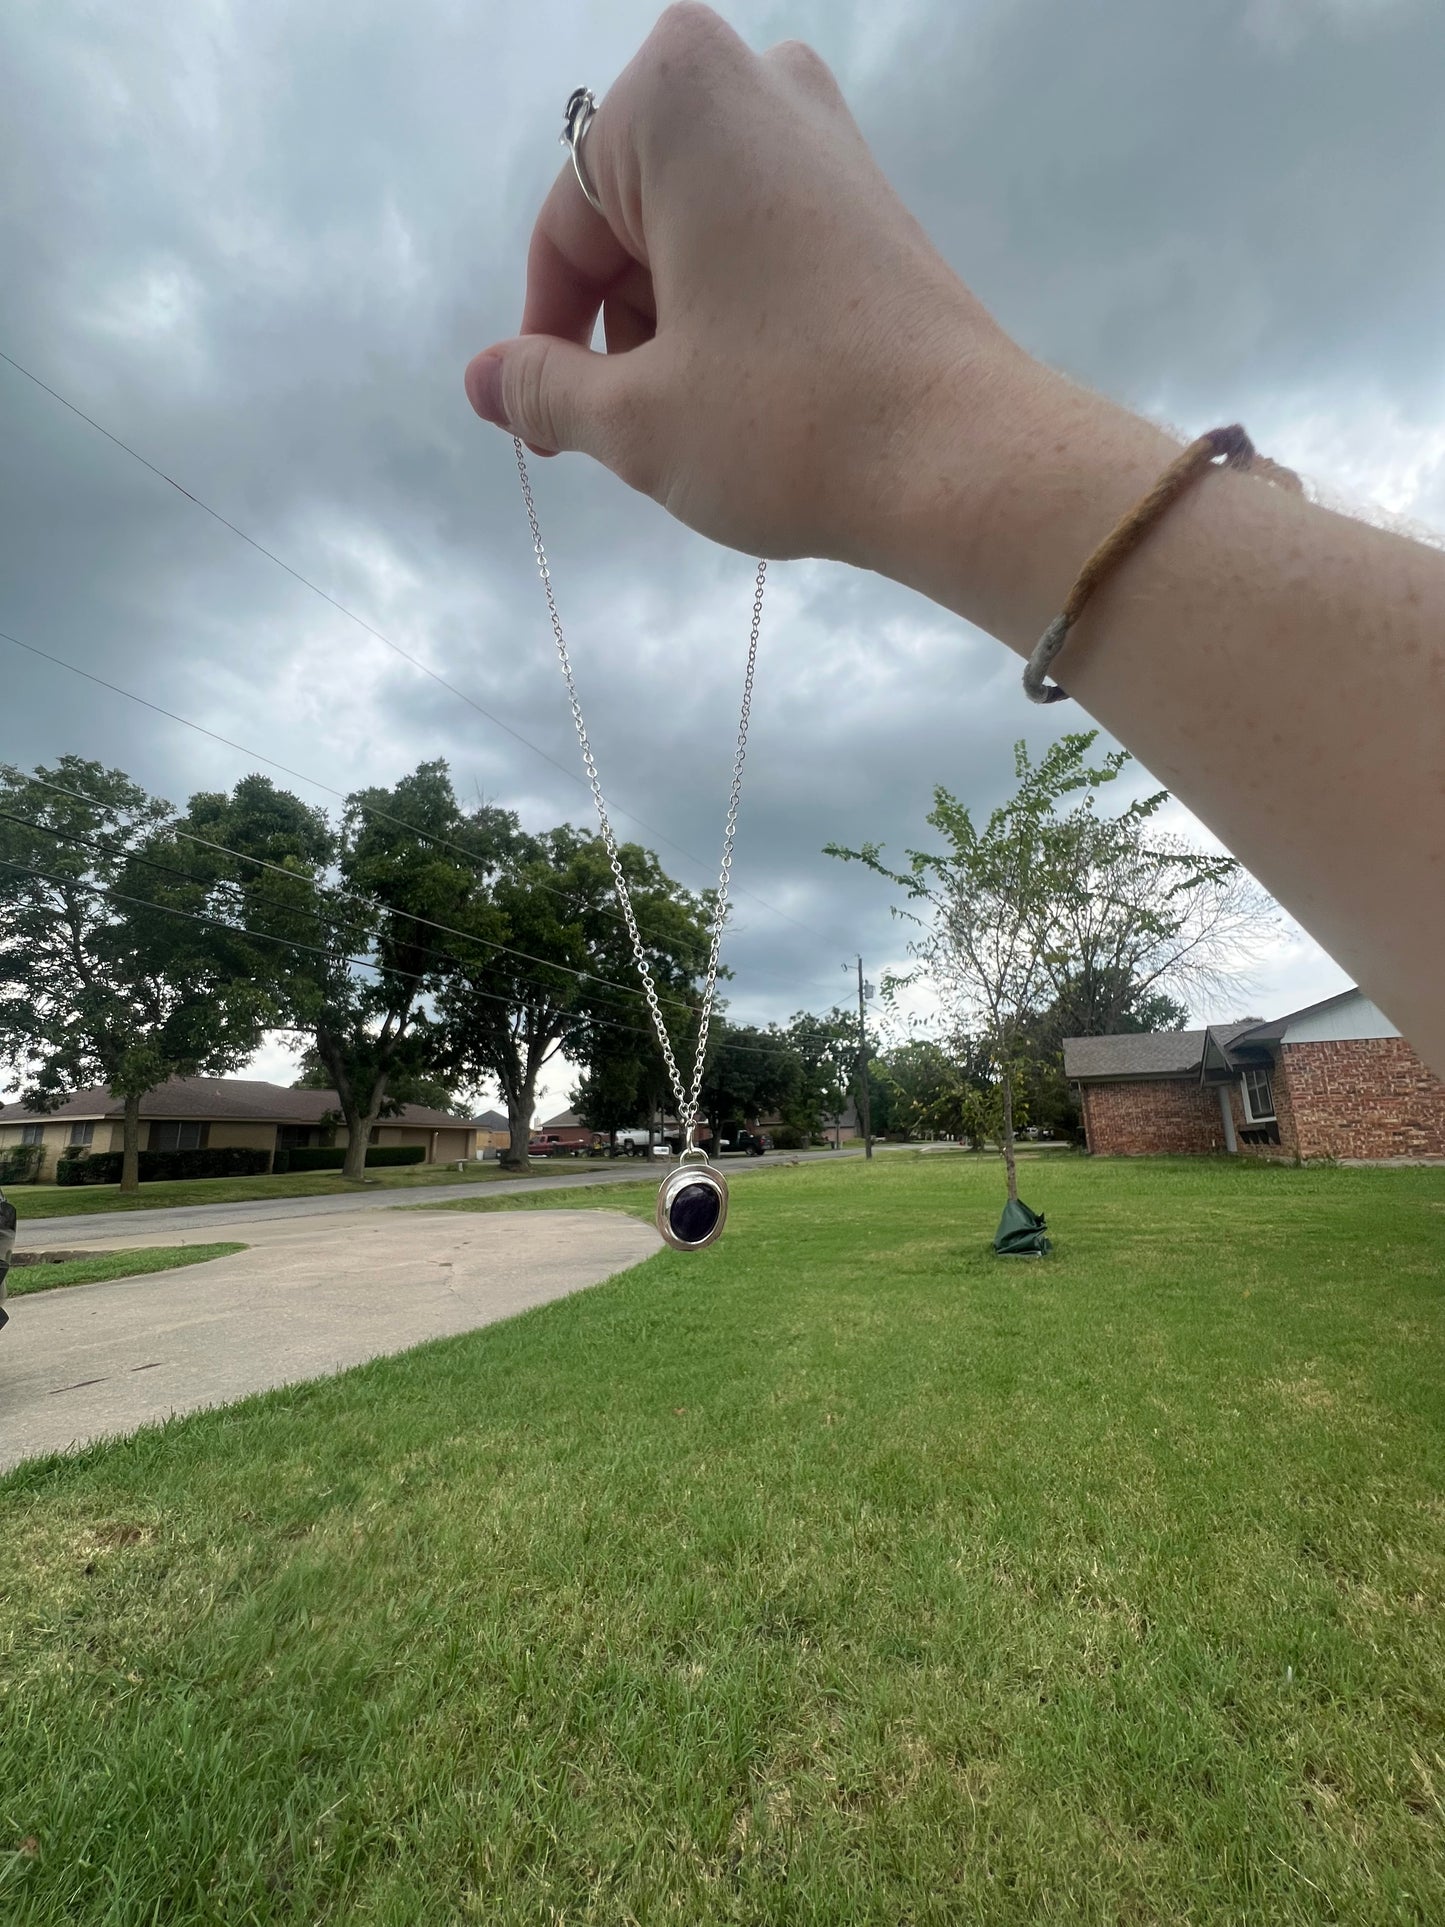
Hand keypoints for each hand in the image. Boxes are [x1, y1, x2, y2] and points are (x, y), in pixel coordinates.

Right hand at [464, 3, 1018, 568]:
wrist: (965, 457)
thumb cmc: (787, 421)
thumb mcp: (636, 417)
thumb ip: (543, 388)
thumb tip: (481, 381)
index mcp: (676, 96)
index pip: (566, 229)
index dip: (545, 336)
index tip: (547, 425)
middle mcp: (755, 80)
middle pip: (629, 219)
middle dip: (618, 326)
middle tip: (636, 429)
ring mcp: (823, 132)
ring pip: (692, 233)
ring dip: (673, 325)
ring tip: (702, 418)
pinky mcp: (867, 193)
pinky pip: (757, 238)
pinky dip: (732, 309)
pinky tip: (755, 391)